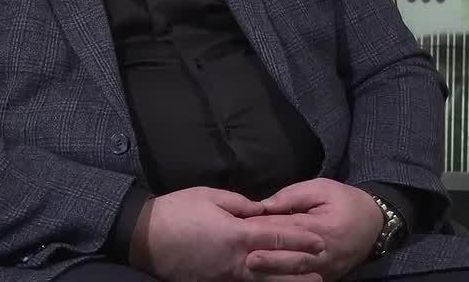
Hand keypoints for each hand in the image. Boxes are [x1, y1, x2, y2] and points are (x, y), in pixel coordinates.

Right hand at [129, 186, 326, 281]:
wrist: (145, 237)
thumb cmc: (177, 211)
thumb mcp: (210, 196)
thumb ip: (240, 204)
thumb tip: (260, 209)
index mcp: (237, 234)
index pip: (277, 236)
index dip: (301, 239)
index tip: (319, 241)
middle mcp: (236, 259)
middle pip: (276, 265)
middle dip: (300, 266)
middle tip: (323, 268)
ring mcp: (224, 275)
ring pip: (262, 281)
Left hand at [246, 179, 383, 281]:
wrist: (374, 223)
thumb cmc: (344, 201)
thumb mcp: (321, 188)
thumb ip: (292, 195)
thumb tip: (264, 205)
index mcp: (324, 227)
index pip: (289, 228)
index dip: (266, 228)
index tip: (243, 227)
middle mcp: (326, 252)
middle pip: (293, 257)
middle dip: (270, 258)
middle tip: (246, 257)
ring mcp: (328, 268)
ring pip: (298, 273)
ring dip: (275, 272)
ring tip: (253, 269)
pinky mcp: (328, 277)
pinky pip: (306, 280)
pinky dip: (288, 279)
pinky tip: (269, 277)